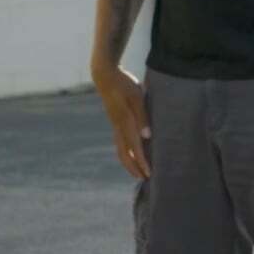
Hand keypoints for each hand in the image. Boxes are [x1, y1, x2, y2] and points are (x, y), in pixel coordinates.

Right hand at [93, 65, 150, 179]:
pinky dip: (125, 152)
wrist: (104, 74)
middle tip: (144, 179)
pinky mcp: (114, 120)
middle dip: (134, 167)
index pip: (135, 147)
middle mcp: (118, 126)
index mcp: (124, 121)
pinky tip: (131, 153)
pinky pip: (119, 141)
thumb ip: (142, 116)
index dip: (142, 161)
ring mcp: (114, 124)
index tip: (148, 173)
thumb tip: (147, 136)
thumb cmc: (123, 83)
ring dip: (129, 161)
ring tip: (137, 171)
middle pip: (125, 152)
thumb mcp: (137, 97)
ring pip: (120, 148)